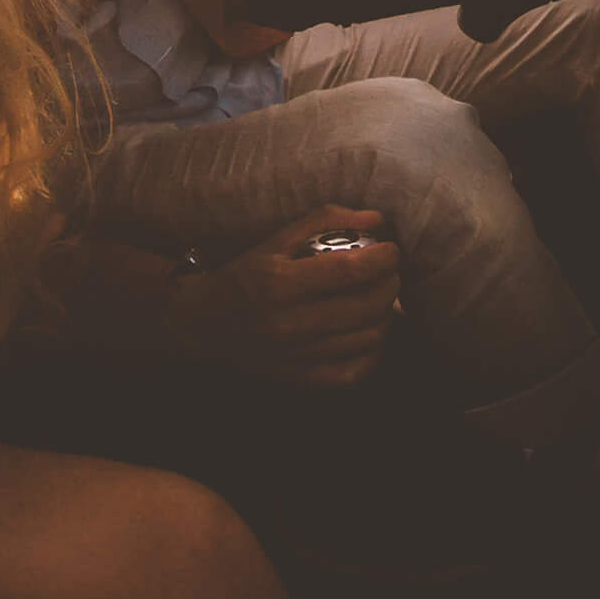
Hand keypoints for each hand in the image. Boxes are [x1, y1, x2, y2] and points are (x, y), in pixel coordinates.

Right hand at [168, 206, 400, 387]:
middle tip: (390, 270)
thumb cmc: (247, 274)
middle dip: (390, 282)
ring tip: (380, 295)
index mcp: (279, 282)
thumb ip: (325, 221)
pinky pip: (357, 370)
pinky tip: (368, 329)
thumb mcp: (277, 239)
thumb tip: (377, 218)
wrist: (207, 324)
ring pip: (369, 337)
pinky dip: (374, 349)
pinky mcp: (303, 380)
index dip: (383, 258)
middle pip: (366, 305)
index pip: (349, 270)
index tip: (392, 248)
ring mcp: (298, 357)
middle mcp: (289, 323)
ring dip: (385, 312)